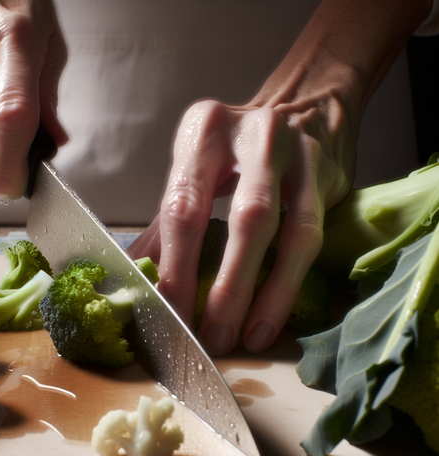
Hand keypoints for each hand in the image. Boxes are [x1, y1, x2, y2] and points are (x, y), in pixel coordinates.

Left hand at [158, 97, 353, 354]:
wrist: (302, 110)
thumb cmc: (232, 154)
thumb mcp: (193, 174)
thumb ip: (164, 226)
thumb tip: (134, 278)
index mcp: (203, 132)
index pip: (185, 207)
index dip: (177, 266)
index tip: (170, 314)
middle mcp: (253, 134)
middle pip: (244, 219)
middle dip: (228, 287)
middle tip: (213, 338)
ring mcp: (300, 151)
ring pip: (289, 231)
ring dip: (268, 292)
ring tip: (249, 337)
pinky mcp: (328, 172)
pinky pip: (313, 235)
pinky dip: (292, 280)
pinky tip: (275, 314)